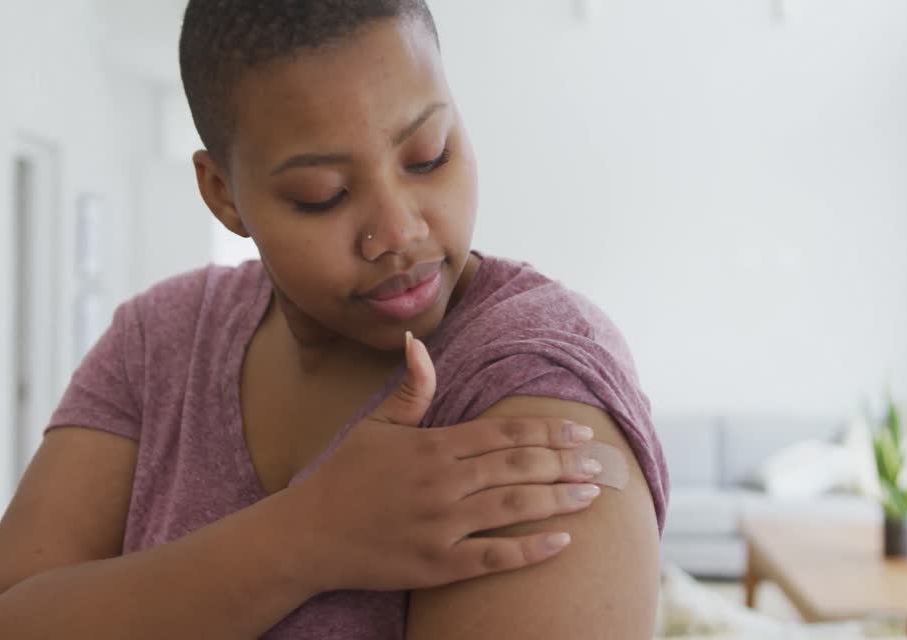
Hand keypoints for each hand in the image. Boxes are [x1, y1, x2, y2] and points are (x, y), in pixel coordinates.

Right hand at [290, 332, 603, 591]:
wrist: (306, 535)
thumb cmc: (342, 477)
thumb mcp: (375, 426)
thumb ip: (410, 389)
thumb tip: (418, 342)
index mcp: (432, 446)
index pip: (503, 433)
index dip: (546, 431)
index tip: (579, 430)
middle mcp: (442, 483)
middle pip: (519, 467)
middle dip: (565, 461)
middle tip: (600, 461)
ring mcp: (441, 525)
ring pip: (514, 506)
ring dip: (560, 498)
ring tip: (593, 493)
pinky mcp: (438, 565)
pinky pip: (495, 556)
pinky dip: (532, 548)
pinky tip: (564, 541)